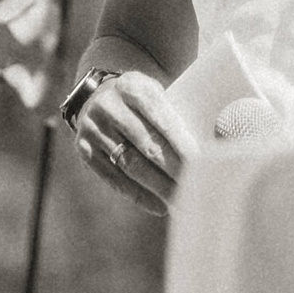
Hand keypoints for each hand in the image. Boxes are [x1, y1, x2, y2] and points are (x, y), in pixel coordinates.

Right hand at [74, 70, 193, 214]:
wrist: (97, 93)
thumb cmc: (141, 98)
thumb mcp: (156, 91)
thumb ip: (176, 112)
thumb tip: (210, 145)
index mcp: (132, 86)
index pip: (160, 118)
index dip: (180, 143)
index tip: (200, 163)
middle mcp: (108, 106)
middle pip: (145, 144)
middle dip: (173, 168)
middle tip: (196, 187)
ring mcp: (92, 129)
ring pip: (129, 164)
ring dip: (158, 186)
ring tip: (181, 200)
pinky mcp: (83, 149)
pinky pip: (112, 178)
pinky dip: (137, 195)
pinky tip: (158, 206)